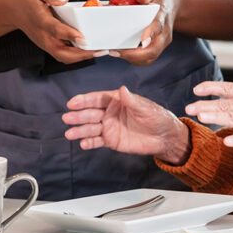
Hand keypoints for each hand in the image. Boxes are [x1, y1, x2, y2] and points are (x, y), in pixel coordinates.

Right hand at [6, 0, 106, 64]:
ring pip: (63, 56)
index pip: (55, 29)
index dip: (69, 34)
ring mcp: (44, 42)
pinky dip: (77, 55)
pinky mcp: (48, 44)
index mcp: (39, 19)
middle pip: (61, 52)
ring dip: (81, 57)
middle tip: (101, 50)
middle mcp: (42, 35)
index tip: (83, 38)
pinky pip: (63, 54)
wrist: (10, 7)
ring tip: (100, 51)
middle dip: (81, 54)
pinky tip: (91, 49)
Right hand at [63, 86, 190, 163]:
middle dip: (78, 115)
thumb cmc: (157, 118)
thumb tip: (122, 89)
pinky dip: (89, 142)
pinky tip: (82, 143)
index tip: (73, 103)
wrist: (164, 137)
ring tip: (70, 133)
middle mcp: (110, 113)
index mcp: (116, 100)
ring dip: (80, 130)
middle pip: (90, 113)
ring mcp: (109, 126)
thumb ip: (132, 101)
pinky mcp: (112, 140)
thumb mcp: (146, 108)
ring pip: (91, 127)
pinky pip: (98, 141)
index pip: (97, 99)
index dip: (84, 100)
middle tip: (67, 118)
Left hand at [107, 0, 179, 65]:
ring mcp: (162, 40)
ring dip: (132, 58)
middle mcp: (165, 31)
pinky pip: (147, 58)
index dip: (150, 34)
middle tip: (114, 50)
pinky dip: (133, 58)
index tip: (142, 41)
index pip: (158, 26)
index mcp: (163, 14)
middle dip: (134, 54)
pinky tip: (121, 52)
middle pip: (154, 49)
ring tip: (114, 52)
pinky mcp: (157, 46)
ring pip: (150, 57)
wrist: (172, 1)